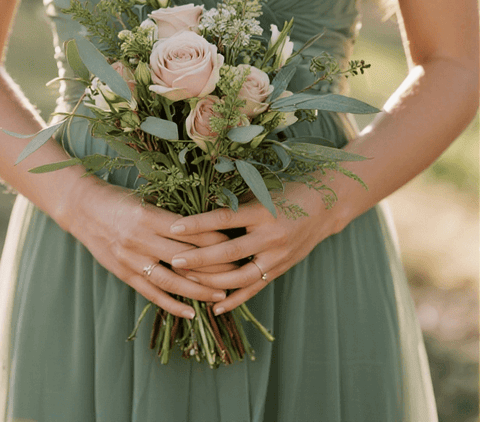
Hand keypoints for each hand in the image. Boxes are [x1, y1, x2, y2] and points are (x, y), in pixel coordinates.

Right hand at [57, 177, 230, 318]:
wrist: (80, 208)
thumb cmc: (117, 200)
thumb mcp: (145, 201)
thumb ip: (171, 217)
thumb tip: (208, 229)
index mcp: (148, 216)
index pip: (190, 231)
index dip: (216, 239)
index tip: (237, 242)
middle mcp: (139, 239)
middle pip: (185, 258)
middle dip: (216, 266)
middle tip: (241, 271)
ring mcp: (130, 259)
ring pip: (171, 280)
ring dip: (199, 290)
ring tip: (222, 295)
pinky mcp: (123, 273)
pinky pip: (151, 292)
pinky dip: (172, 304)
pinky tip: (190, 312)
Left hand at [167, 190, 334, 315]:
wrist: (324, 208)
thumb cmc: (285, 192)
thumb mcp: (259, 191)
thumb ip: (231, 202)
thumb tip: (194, 208)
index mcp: (263, 212)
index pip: (224, 218)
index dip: (197, 224)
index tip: (173, 227)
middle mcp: (271, 237)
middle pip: (229, 252)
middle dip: (199, 258)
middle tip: (173, 260)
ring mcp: (277, 257)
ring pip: (240, 277)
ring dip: (212, 282)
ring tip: (186, 281)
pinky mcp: (280, 270)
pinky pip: (254, 289)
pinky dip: (234, 300)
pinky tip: (214, 307)